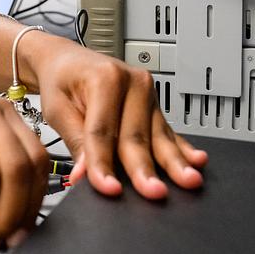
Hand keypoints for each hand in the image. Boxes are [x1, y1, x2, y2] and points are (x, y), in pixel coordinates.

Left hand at [25, 35, 207, 198]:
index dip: (104, 163)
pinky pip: (169, 132)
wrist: (66, 61)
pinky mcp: (154, 107)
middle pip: (136, 135)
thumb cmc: (61, 80)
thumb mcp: (57, 108)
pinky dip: (182, 149)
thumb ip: (75, 141)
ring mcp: (148, 94)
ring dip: (172, 163)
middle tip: (153, 192)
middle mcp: (132, 82)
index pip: (104, 131)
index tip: (109, 188)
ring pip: (158, 136)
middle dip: (144, 168)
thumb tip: (85, 174)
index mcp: (104, 78)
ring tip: (188, 182)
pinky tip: (197, 160)